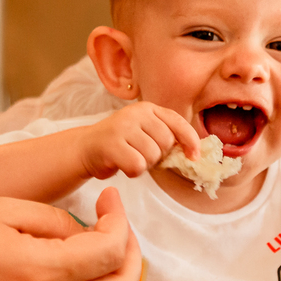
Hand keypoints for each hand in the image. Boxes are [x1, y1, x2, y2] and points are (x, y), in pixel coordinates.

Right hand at [0, 188, 140, 280]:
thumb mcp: (5, 210)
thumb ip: (57, 222)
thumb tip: (87, 233)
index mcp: (39, 272)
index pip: (110, 252)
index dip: (121, 220)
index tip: (110, 199)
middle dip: (130, 255)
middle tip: (117, 225)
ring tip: (98, 247)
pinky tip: (72, 273)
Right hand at [78, 101, 199, 179]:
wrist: (86, 148)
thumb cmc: (121, 145)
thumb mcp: (145, 133)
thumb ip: (165, 136)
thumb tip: (194, 153)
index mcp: (148, 108)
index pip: (177, 122)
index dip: (190, 140)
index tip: (194, 156)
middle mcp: (136, 113)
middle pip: (167, 142)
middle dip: (159, 155)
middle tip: (142, 155)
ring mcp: (122, 126)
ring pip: (153, 155)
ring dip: (145, 164)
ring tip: (130, 158)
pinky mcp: (111, 143)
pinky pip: (137, 165)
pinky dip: (133, 171)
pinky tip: (122, 165)